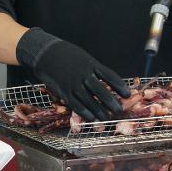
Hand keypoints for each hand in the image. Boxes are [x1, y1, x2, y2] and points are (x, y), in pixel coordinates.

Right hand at [16, 28, 130, 121]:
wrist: (44, 52)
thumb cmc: (64, 53)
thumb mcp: (83, 56)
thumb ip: (93, 68)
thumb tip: (105, 79)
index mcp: (90, 64)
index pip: (109, 76)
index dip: (119, 86)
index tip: (127, 94)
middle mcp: (83, 74)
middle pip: (101, 91)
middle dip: (111, 102)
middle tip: (119, 110)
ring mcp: (73, 83)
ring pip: (89, 100)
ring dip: (99, 110)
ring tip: (107, 118)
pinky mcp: (63, 91)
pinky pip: (75, 104)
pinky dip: (84, 112)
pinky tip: (91, 118)